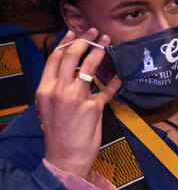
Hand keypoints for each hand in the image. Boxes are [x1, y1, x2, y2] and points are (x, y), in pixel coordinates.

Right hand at [38, 29, 120, 179]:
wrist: (65, 157)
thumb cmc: (58, 132)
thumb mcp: (50, 106)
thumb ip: (58, 87)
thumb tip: (72, 69)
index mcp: (45, 90)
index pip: (54, 58)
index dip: (65, 42)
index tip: (74, 32)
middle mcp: (58, 91)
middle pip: (71, 56)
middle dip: (84, 40)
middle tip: (94, 32)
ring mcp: (76, 98)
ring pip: (89, 66)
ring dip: (99, 52)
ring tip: (107, 43)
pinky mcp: (93, 108)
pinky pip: (107, 89)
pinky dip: (115, 81)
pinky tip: (119, 76)